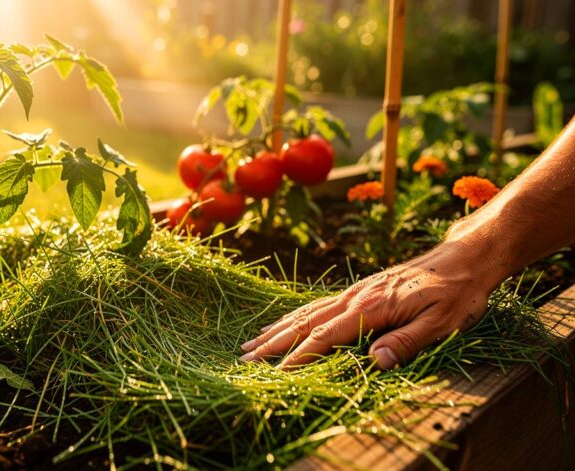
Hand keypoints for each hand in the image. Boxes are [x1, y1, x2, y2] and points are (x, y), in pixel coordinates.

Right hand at [239, 240, 499, 369]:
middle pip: (306, 321)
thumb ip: (407, 341)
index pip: (326, 335)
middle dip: (274, 342)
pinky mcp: (360, 290)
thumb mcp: (443, 322)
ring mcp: (355, 291)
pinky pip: (318, 304)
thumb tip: (375, 361)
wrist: (464, 257)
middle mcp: (356, 297)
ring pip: (307, 311)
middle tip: (245, 357)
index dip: (300, 355)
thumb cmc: (458, 292)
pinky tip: (285, 322)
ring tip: (251, 341)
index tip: (276, 372)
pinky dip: (295, 315)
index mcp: (372, 307)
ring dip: (277, 328)